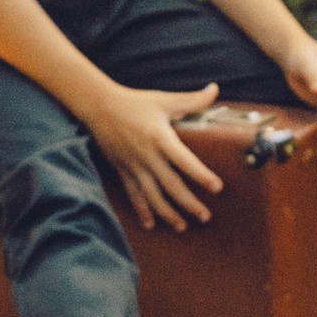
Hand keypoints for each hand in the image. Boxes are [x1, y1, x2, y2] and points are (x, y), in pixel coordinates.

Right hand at [83, 81, 225, 228]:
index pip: (184, 161)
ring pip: (152, 196)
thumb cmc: (135, 102)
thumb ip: (192, 100)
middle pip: (171, 185)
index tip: (217, 187)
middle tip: (206, 217)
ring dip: (168, 214)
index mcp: (160, 138)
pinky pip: (133, 195)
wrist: (99, 106)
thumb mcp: (165, 99)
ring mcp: (134, 166)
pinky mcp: (123, 171)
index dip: (201, 175)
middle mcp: (147, 156)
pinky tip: (151, 225)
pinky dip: (142, 211)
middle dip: (189, 204)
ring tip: (183, 227)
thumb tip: (215, 89)